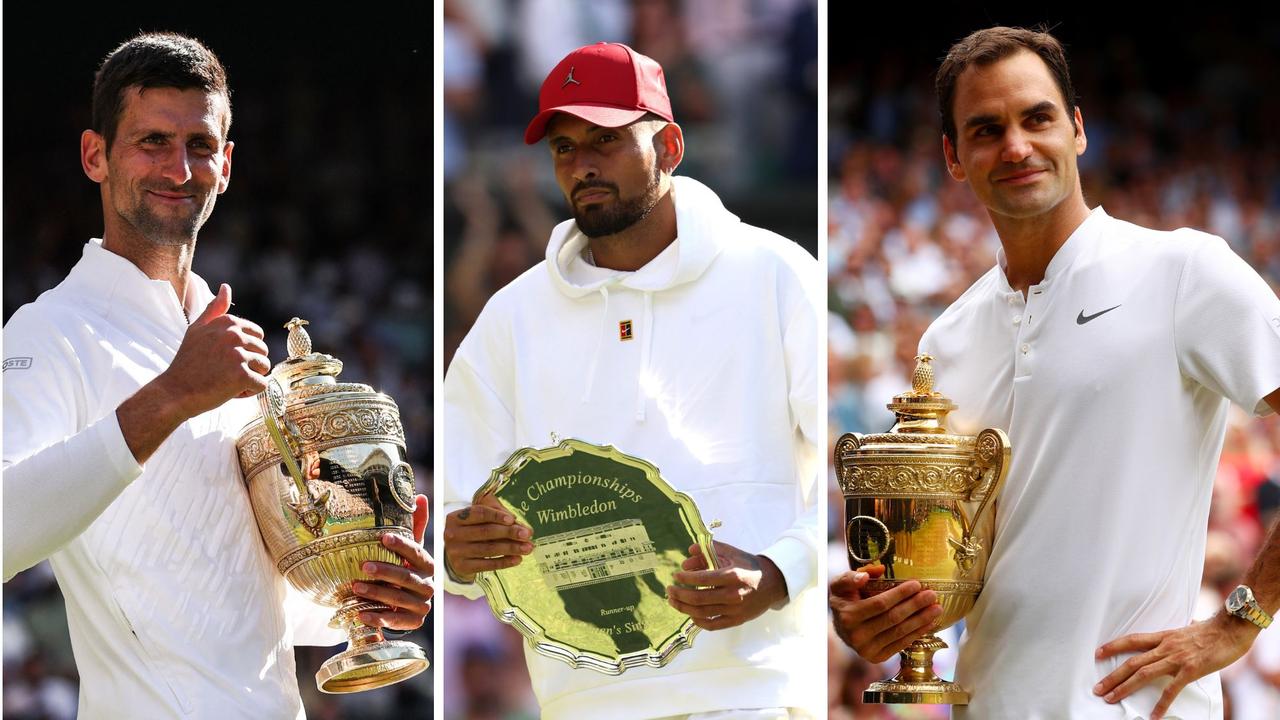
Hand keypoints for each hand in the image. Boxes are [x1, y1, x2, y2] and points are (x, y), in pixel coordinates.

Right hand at [156, 283, 269, 417]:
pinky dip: (249, 392)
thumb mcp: (197, 330)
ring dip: (250, 378)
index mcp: (227, 322)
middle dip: (249, 364)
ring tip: (227, 381)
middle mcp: (234, 335)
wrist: (174, 391)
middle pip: (263, 351)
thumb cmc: (187, 363)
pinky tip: (229, 391)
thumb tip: (226, 287)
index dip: (244, 350)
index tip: (224, 357)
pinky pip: (261, 385)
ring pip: (264, 367)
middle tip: (223, 371)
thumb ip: (215, 310)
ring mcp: (238, 354)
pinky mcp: (241, 375)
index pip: (257, 334)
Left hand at [353, 494, 434, 630]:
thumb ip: (415, 525)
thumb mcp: (410, 549)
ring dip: (376, 594)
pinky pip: (394, 622)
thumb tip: (419, 496)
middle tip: (364, 566)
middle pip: (407, 578)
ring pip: (399, 600)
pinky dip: (377, 619)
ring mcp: (422, 606)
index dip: (401, 546)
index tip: (383, 538)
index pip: (417, 553)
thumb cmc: (406, 570)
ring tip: (355, 587)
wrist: (408, 606)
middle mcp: (428, 586)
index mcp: (428, 565)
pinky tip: (360, 614)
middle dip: (385, 572)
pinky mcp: (413, 622)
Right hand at [442, 494, 532, 581]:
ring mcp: (456, 552)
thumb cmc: (471, 532)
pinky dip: (504, 562)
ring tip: (528, 548)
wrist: (455, 555)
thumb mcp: (478, 520)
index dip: (496, 515)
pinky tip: (517, 559)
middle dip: (509, 532)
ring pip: (489, 549)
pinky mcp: (462, 567)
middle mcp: (452, 534)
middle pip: (486, 531)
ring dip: (511, 548)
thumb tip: (520, 525)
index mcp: (455, 518)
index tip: (512, 519)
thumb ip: (496, 517)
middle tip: (527, 534)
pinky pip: (487, 564)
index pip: (478, 513)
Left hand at [665, 541, 786, 629]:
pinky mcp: (736, 621)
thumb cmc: (749, 566)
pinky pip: (712, 625)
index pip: (702, 579)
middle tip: (669, 589)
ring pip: (702, 613)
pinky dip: (698, 621)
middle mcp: (733, 595)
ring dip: (683, 608)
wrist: (773, 583)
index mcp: (732, 576)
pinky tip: (690, 614)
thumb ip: (711, 548)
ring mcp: (734, 610)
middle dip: (679, 594)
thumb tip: (690, 550)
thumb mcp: (733, 552)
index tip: (676, 575)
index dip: (685, 578)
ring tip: (673, 601)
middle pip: (698, 599)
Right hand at [828, 570, 941, 662]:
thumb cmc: (843, 600)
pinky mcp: (876, 658)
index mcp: (848, 615)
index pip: (880, 603)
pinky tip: (929, 623)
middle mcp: (856, 635)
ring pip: (899, 632)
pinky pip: (901, 644)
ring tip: (936, 608)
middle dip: (915, 605)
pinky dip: (917, 633)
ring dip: (921, 620)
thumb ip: (852, 576)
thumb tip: (878, 570)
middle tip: (932, 595)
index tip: (917, 584)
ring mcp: (866, 650)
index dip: (900, 594)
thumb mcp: (840, 584)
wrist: (839, 627)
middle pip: (893, 618)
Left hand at [1093, 613, 1258, 718]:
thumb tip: (1185, 626)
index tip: (1097, 653)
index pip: (1132, 640)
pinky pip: (1172, 689)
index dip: (1113, 646)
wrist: (1231, 629)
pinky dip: (1161, 703)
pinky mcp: (1190, 670)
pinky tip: (1154, 715)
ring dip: (1125, 687)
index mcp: (1163, 636)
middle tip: (1097, 688)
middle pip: (1132, 662)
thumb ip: (1179, 633)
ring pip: (1143, 674)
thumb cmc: (1213, 629)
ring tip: (1111, 699)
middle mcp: (1165, 647)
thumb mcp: (1188, 628)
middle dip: (1112, 676)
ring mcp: (1176, 658)